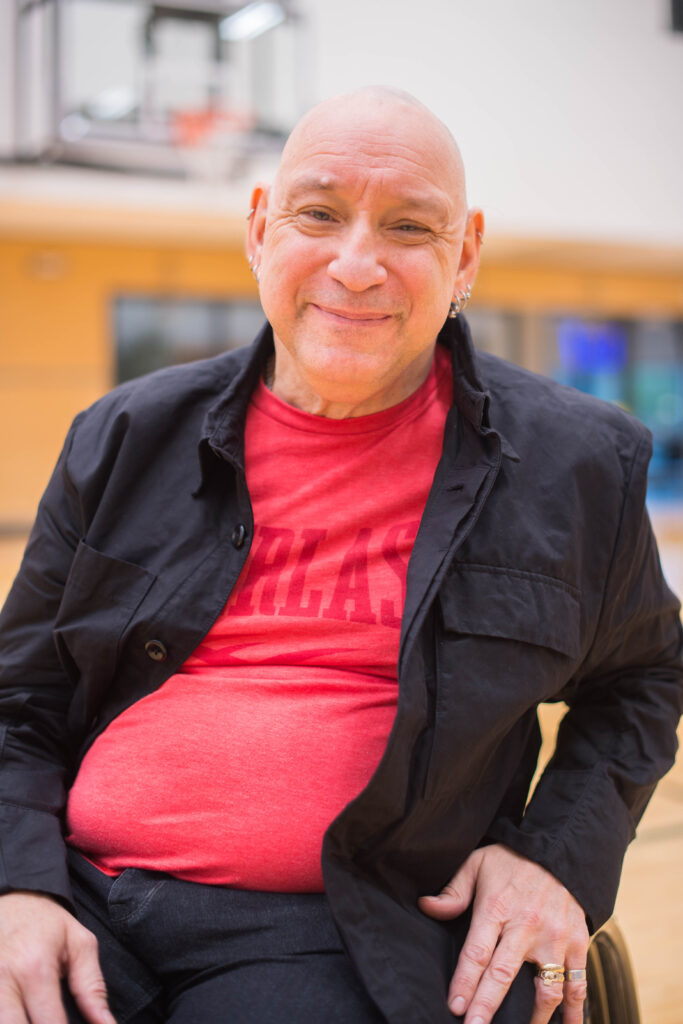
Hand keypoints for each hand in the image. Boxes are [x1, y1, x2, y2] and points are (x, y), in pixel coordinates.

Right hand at [0, 891, 116, 1023]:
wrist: (14, 897)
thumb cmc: (48, 923)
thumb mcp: (80, 945)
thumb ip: (93, 988)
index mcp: (35, 969)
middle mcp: (3, 980)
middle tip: (51, 1023)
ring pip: (0, 1022)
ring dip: (18, 1023)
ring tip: (37, 1018)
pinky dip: (6, 1016)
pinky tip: (20, 1014)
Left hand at [418, 844, 588, 1023]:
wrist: (559, 849)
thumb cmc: (512, 860)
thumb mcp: (477, 864)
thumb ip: (453, 890)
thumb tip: (426, 906)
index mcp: (497, 907)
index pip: (477, 952)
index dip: (465, 982)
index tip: (454, 1006)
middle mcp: (527, 926)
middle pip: (504, 975)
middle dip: (487, 1006)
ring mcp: (555, 937)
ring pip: (546, 989)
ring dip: (533, 1019)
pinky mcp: (577, 943)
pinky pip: (577, 984)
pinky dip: (574, 1011)